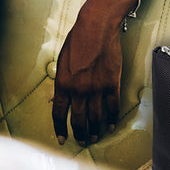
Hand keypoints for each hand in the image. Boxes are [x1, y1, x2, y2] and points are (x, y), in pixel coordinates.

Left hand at [51, 11, 122, 145]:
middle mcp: (79, 90)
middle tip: (81, 141)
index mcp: (63, 84)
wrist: (96, 28)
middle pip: (78, 120)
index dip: (59, 129)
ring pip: (96, 118)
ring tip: (95, 137)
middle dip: (79, 134)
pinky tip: (111, 126)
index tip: (61, 139)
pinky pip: (112, 107)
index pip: (58, 113)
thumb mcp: (61, 61)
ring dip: (95, 130)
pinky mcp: (112, 84)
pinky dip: (112, 119)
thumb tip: (56, 99)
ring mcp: (96, 88)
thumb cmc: (76, 41)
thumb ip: (61, 82)